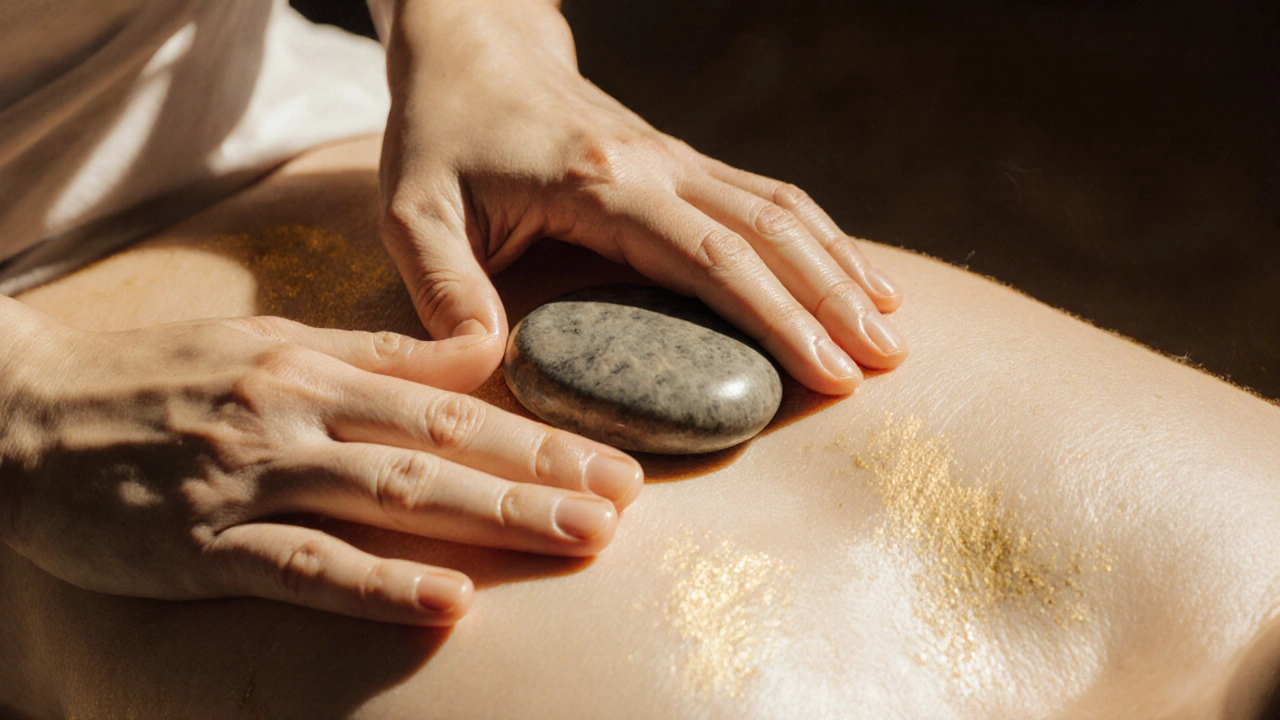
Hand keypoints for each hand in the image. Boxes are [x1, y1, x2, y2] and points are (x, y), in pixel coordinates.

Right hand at [0, 303, 641, 625]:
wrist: (18, 413)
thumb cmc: (157, 380)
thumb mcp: (267, 345)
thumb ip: (374, 353)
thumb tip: (478, 354)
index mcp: (312, 366)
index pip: (450, 402)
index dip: (536, 433)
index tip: (614, 457)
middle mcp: (293, 415)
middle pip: (439, 447)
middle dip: (540, 474)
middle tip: (625, 501)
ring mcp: (250, 480)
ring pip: (391, 500)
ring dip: (491, 520)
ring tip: (575, 537)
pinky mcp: (202, 546)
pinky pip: (304, 569)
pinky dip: (379, 586)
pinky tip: (449, 601)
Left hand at [374, 0, 905, 395]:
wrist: (473, 48)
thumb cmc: (440, 135)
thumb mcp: (410, 210)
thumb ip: (442, 286)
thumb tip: (478, 365)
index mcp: (600, 183)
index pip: (710, 254)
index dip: (775, 315)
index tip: (829, 370)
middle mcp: (656, 164)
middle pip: (767, 231)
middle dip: (833, 300)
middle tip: (886, 363)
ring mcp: (676, 158)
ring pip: (781, 210)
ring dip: (840, 267)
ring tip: (892, 328)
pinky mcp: (680, 163)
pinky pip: (765, 199)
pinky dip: (817, 241)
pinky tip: (849, 277)